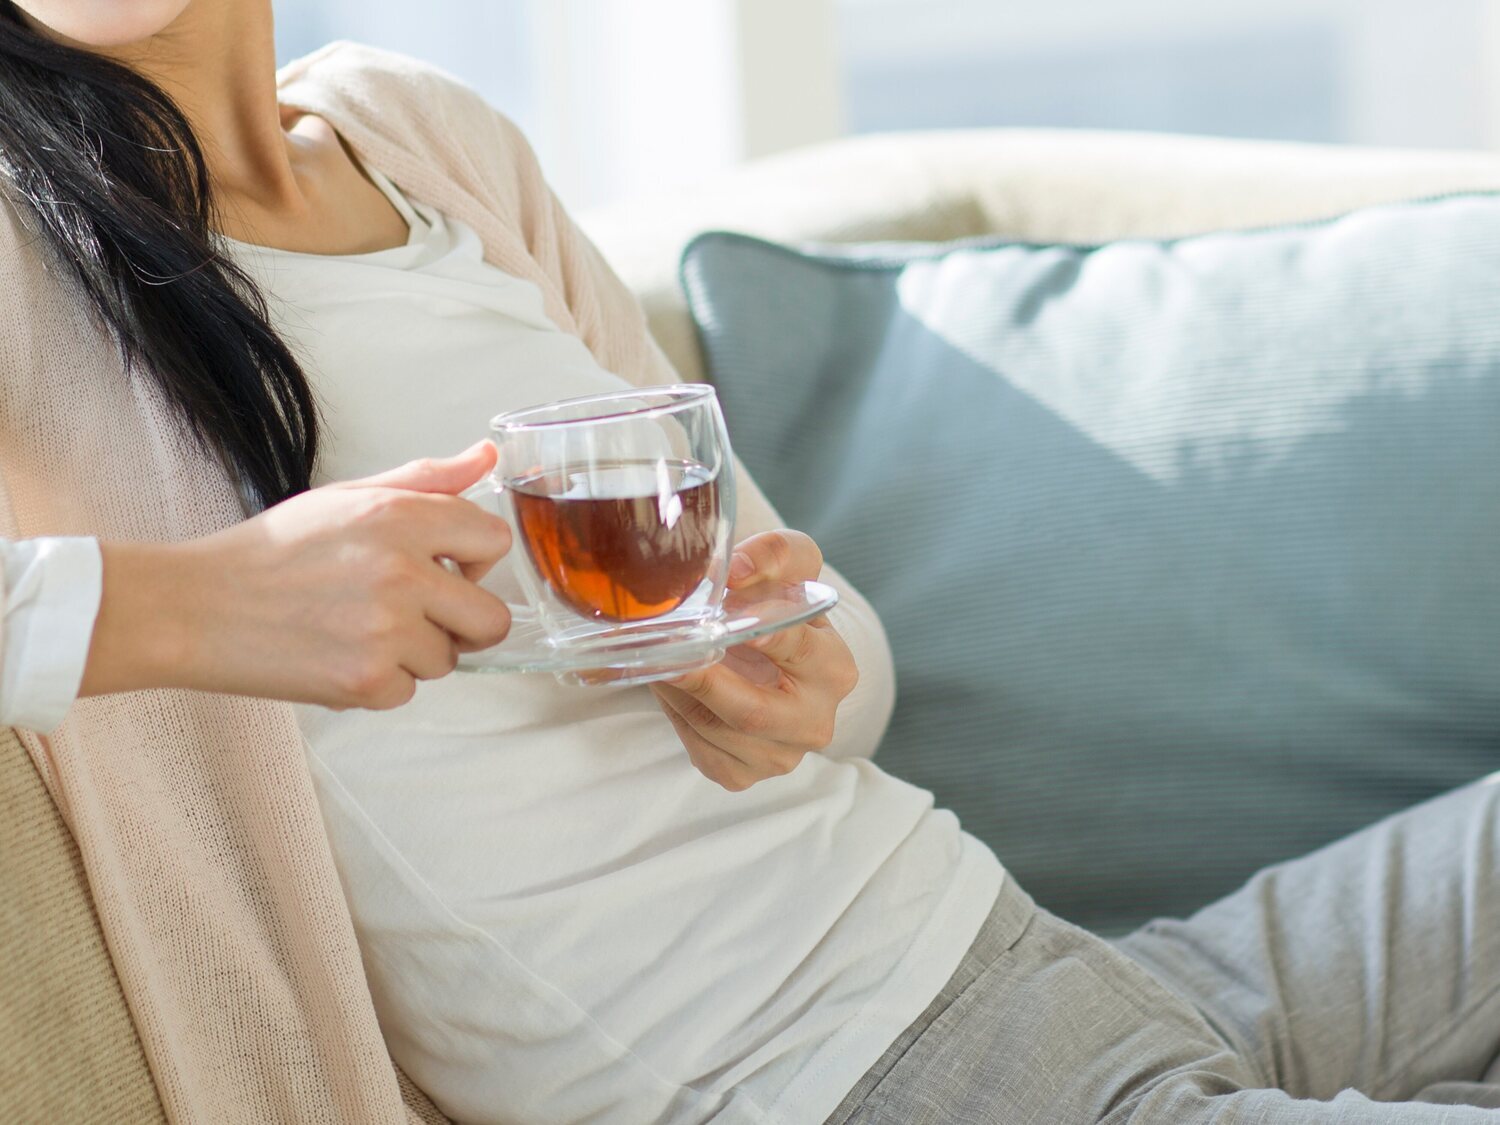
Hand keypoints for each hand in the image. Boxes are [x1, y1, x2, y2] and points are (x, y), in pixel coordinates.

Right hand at [83, 442, 512, 709]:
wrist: (194, 608)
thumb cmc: (271, 552)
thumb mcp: (348, 497)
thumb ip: (426, 480)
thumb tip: (486, 457)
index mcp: (400, 518)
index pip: (493, 541)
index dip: (474, 559)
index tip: (444, 567)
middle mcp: (402, 573)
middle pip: (492, 618)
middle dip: (462, 621)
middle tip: (415, 613)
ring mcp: (386, 632)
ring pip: (448, 660)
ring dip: (413, 653)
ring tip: (358, 629)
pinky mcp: (366, 682)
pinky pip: (408, 692)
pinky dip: (379, 683)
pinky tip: (338, 654)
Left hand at [652, 530, 857, 790]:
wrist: (766, 647)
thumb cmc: (780, 601)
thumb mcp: (791, 562)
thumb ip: (774, 555)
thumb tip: (738, 572)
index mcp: (836, 670)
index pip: (799, 651)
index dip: (767, 638)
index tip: (735, 623)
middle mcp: (816, 722)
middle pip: (754, 713)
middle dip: (707, 683)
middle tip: (671, 655)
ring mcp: (780, 756)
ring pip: (717, 731)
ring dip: (680, 693)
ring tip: (658, 655)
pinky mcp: (742, 774)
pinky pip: (700, 749)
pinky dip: (677, 715)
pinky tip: (671, 684)